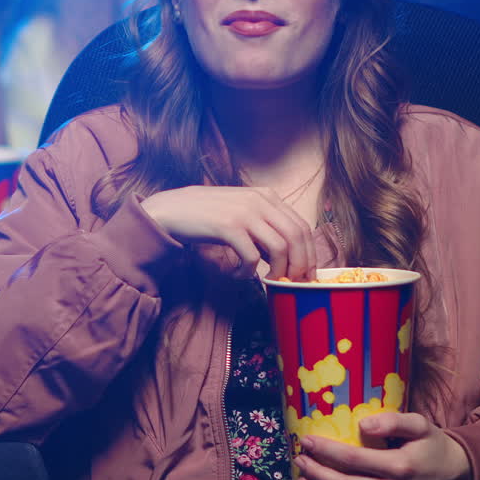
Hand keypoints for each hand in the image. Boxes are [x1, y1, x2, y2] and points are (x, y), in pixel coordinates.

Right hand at [139, 185, 316, 280]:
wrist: (170, 210)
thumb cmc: (206, 214)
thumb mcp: (241, 211)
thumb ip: (264, 225)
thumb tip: (286, 256)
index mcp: (267, 195)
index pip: (302, 226)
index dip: (309, 253)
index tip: (306, 274)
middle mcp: (260, 201)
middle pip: (297, 237)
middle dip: (300, 265)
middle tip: (292, 283)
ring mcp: (244, 212)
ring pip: (280, 248)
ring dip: (278, 271)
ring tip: (267, 281)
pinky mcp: (228, 227)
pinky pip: (252, 257)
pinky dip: (249, 272)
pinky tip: (238, 275)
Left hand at [295, 413, 471, 479]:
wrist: (457, 473)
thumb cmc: (432, 445)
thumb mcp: (420, 425)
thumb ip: (392, 420)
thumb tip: (362, 426)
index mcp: (401, 466)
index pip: (354, 459)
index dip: (327, 451)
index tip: (307, 441)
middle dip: (318, 474)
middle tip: (299, 459)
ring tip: (301, 479)